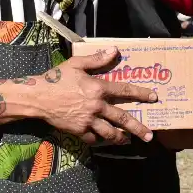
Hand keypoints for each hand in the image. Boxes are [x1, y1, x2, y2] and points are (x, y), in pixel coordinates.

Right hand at [0, 47, 157, 143]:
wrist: (38, 97)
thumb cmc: (57, 78)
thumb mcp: (76, 64)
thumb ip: (97, 59)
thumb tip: (114, 50)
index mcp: (97, 88)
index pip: (124, 91)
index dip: (141, 94)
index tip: (154, 97)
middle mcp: (96, 106)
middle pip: (122, 118)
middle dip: (138, 128)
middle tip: (150, 135)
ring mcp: (88, 121)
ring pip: (110, 133)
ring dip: (121, 138)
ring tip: (129, 141)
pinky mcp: (79, 131)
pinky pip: (94, 139)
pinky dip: (101, 140)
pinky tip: (106, 141)